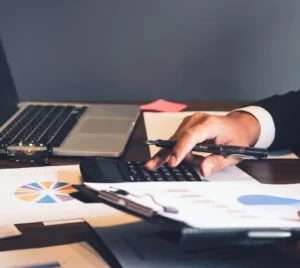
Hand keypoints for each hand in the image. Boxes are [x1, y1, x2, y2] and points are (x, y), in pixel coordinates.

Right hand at [144, 111, 260, 175]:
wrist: (238, 126)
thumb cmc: (236, 137)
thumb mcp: (233, 154)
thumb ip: (217, 162)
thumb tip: (203, 170)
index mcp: (210, 124)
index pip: (191, 136)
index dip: (180, 150)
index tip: (173, 162)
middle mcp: (197, 120)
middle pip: (176, 138)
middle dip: (166, 154)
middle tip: (152, 166)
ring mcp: (190, 122)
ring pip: (174, 140)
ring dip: (178, 155)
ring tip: (192, 161)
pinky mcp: (186, 126)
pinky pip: (177, 140)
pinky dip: (179, 151)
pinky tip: (185, 156)